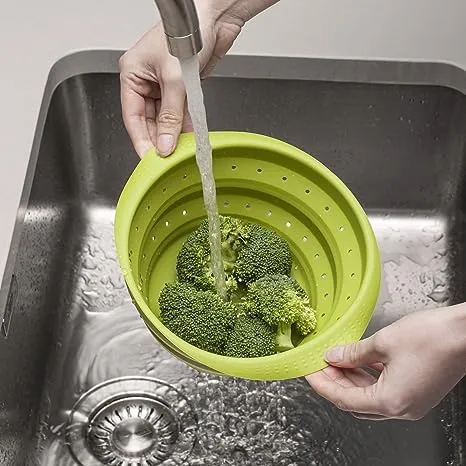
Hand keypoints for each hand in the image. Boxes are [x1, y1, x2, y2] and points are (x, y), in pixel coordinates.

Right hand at [119, 0, 277, 157]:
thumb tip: (165, 143)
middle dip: (159, 139)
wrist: (215, 17)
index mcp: (132, 74)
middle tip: (168, 158)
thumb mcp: (175, 80)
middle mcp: (146, 80)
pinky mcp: (182, 87)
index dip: (141, 140)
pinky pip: (180, 112)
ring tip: (181, 151)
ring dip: (174, 134)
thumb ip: (170, 115)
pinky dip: (186, 124)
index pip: (132, 117)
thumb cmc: (189, 31)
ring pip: (165, 118)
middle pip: (149, 120)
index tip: (150, 159)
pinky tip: (191, 137)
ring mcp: (164, 84)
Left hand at [306, 305, 465, 419]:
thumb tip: (333, 357)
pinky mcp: (418, 392)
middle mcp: (402, 408)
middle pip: (356, 401)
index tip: (310, 373)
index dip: (323, 385)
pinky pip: (385, 390)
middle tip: (321, 365)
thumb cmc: (433, 338)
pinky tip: (359, 361)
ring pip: (371, 397)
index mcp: (391, 401)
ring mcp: (412, 402)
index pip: (344, 399)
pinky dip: (369, 377)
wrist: (465, 334)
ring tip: (337, 360)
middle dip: (335, 382)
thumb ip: (353, 353)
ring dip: (351, 379)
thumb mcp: (382, 343)